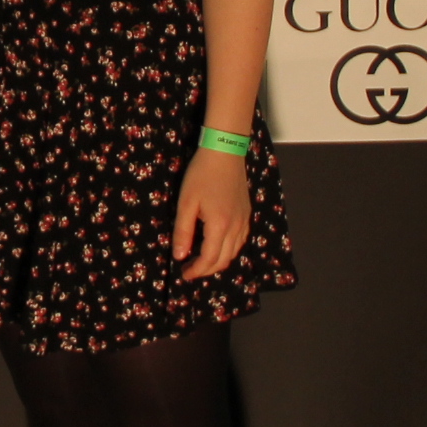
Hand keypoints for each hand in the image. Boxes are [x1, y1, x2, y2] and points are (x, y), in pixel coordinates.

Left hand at [171, 146, 251, 279]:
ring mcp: (244, 221)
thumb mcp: (186, 203)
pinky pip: (240, 241)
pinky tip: (217, 245)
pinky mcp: (246, 214)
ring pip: (234, 252)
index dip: (196, 270)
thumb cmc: (201, 175)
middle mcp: (236, 227)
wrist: (225, 152)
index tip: (183, 273)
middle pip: (224, 260)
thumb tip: (179, 255)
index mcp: (220, 226)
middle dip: (206, 270)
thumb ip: (183, 231)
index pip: (209, 259)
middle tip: (189, 269)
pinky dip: (229, 250)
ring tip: (200, 260)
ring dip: (218, 261)